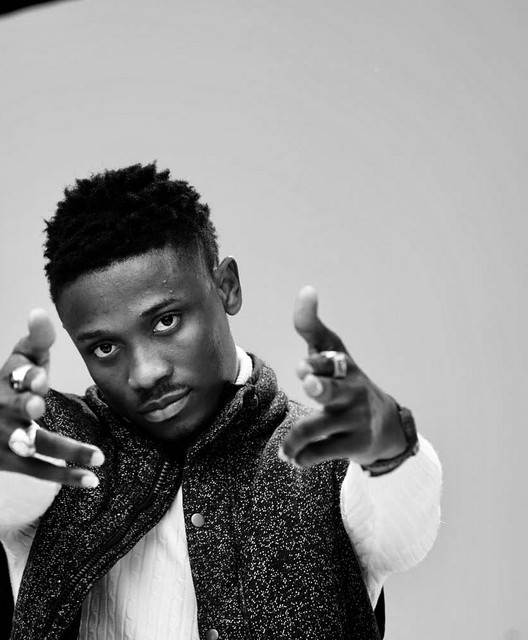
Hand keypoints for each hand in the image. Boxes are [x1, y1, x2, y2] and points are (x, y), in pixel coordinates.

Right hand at [0, 309, 103, 487]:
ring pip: (35, 444)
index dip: (26, 377)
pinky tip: (93, 480)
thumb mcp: (20, 360)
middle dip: (26, 406)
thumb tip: (39, 311)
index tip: (41, 377)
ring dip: (66, 449)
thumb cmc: (11, 384)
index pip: (14, 375)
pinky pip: (39, 470)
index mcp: (7, 381)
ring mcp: (7, 437)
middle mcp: (3, 408)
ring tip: (99, 457)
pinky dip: (66, 476)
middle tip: (40, 405)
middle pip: (15, 408)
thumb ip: (35, 340)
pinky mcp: (12, 460)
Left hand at [280, 286, 406, 467]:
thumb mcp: (332, 353)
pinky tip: (295, 459)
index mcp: (342, 366)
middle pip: (331, 389)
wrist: (383, 425)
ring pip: (318, 427)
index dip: (315, 363)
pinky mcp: (355, 445)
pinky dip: (304, 457)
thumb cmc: (345, 381)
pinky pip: (322, 452)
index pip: (328, 358)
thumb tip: (307, 289)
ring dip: (295, 439)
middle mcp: (350, 390)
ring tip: (284, 450)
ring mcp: (354, 418)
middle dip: (320, 386)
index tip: (303, 367)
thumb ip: (312, 326)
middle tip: (308, 384)